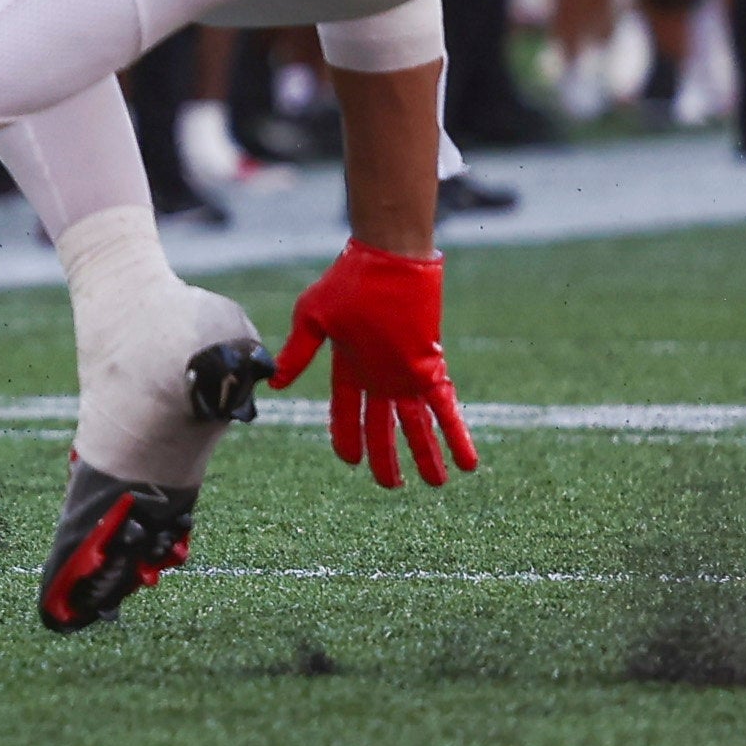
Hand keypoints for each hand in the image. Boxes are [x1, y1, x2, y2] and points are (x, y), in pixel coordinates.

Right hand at [273, 240, 475, 489]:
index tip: (350, 461)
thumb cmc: (347, 281)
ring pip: (418, 425)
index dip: (347, 438)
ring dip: (428, 454)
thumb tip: (277, 384)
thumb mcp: (313, 317)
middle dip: (388, 458)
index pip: (347, 412)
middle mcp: (380, 376)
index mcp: (349, 366)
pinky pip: (446, 409)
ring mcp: (407, 374)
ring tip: (437, 482)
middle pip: (384, 427)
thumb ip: (298, 353)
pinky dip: (457, 435)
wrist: (387, 258)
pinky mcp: (430, 367)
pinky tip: (469, 461)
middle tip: (393, 486)